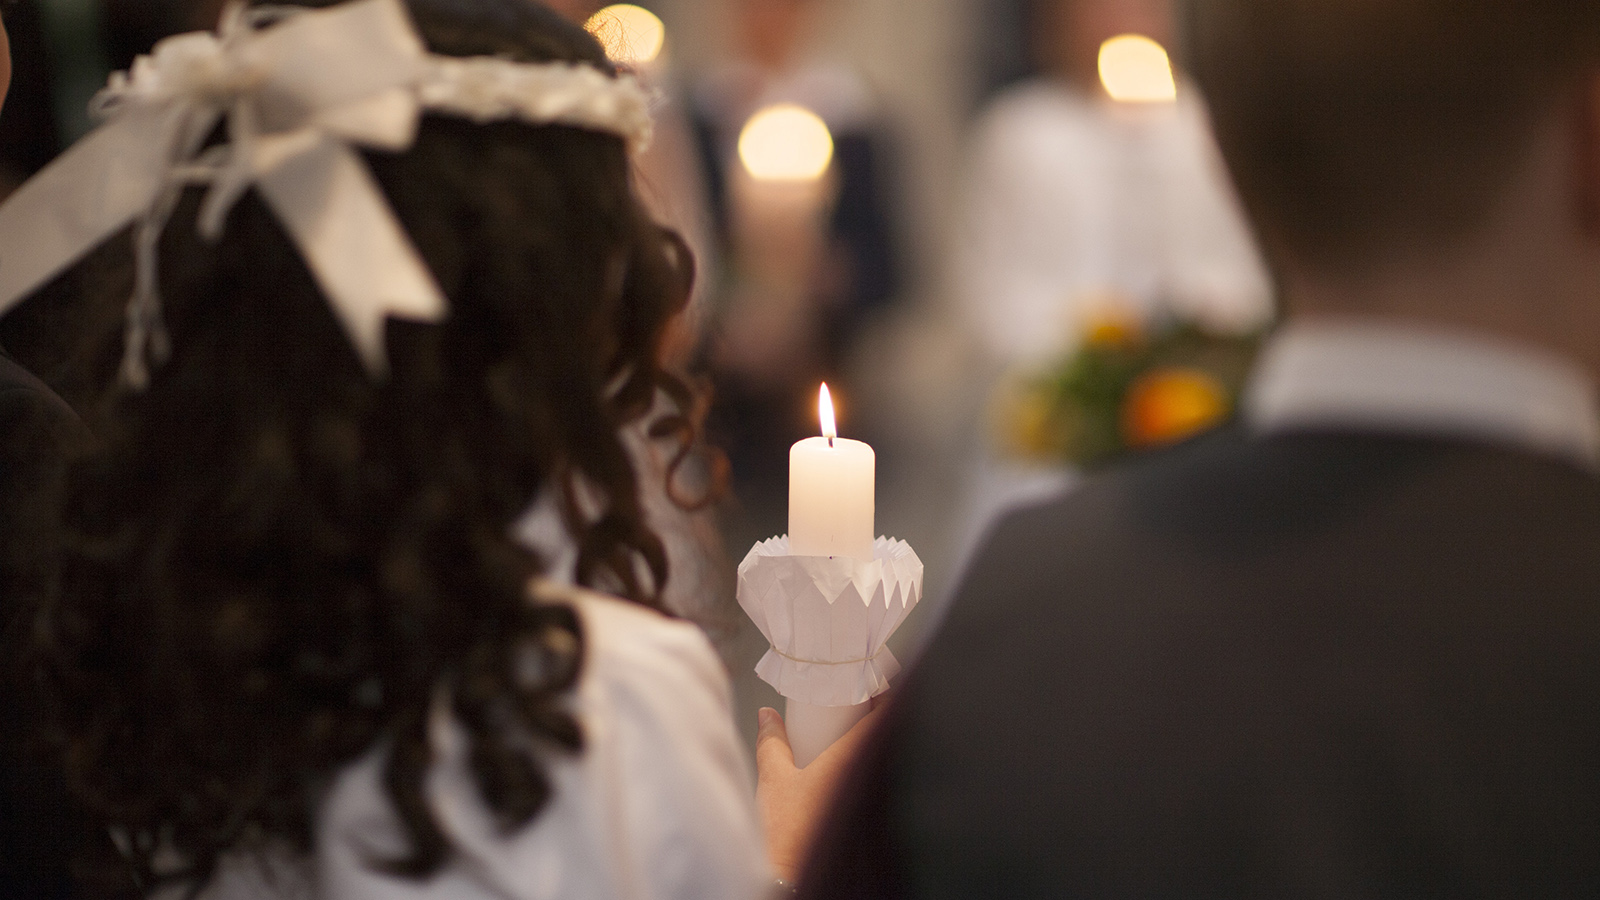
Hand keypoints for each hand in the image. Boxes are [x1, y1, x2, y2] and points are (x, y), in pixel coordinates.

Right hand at [755, 702, 885, 882]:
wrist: (790, 879)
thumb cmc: (787, 835)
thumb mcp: (773, 779)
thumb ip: (771, 741)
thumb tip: (769, 716)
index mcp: (854, 760)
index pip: (886, 715)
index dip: (885, 692)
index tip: (876, 681)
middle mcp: (872, 778)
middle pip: (887, 735)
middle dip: (876, 714)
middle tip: (859, 700)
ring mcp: (875, 801)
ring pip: (882, 758)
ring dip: (870, 740)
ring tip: (850, 729)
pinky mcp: (869, 819)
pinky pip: (874, 780)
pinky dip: (864, 765)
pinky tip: (844, 766)